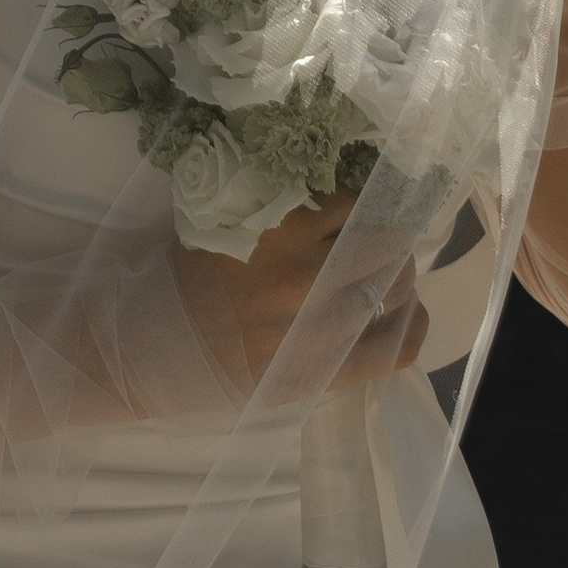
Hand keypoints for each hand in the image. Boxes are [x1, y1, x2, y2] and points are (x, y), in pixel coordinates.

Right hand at [176, 192, 427, 394]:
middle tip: (382, 239)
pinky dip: (411, 326)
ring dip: (397, 277)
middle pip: (387, 245)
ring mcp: (318, 331)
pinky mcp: (322, 373)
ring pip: (395, 292)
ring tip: (386, 275)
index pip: (355, 203)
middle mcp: (304, 279)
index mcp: (277, 231)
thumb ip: (286, 206)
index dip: (367, 202)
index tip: (369, 205)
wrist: (156, 347)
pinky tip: (409, 313)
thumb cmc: (190, 276)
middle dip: (391, 237)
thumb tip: (343, 194)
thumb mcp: (228, 218)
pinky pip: (393, 350)